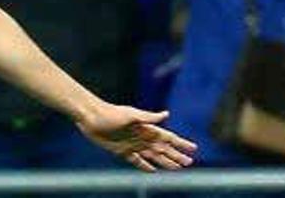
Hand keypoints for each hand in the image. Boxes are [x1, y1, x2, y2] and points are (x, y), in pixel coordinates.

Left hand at [76, 103, 196, 171]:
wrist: (90, 117)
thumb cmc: (110, 113)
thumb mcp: (130, 114)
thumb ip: (148, 117)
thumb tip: (166, 114)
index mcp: (146, 128)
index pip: (168, 137)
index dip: (181, 143)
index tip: (193, 148)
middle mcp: (142, 137)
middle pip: (163, 149)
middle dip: (176, 155)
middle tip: (189, 163)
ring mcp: (133, 145)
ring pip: (153, 156)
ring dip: (165, 162)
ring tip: (177, 168)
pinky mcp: (122, 151)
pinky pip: (137, 161)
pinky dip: (145, 166)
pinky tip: (153, 170)